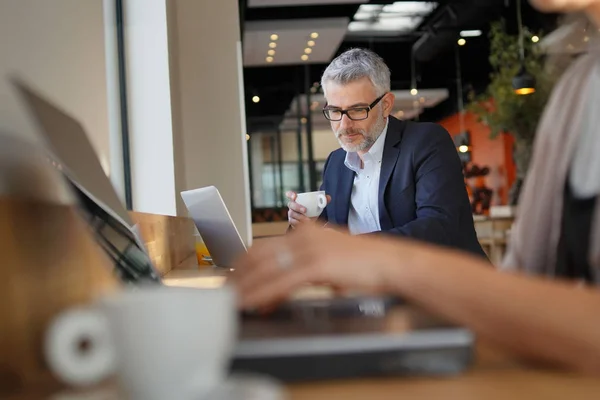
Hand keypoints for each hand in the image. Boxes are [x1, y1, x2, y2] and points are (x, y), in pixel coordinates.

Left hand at [229, 225, 406, 309]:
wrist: (392, 263)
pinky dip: (262, 294)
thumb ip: (303, 271)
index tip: (232, 280)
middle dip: (238, 276)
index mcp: (305, 232)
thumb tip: (280, 289)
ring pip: (265, 269)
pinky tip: (252, 304)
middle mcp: (304, 236)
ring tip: (231, 302)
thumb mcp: (328, 262)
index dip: (243, 265)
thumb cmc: (365, 265)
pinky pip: (281, 282)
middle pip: (258, 255)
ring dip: (245, 287)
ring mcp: (310, 249)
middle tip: (224, 293)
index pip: (263, 247)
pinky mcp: (318, 265)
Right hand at [286, 191, 330, 227]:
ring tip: (308, 220)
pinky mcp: (291, 221)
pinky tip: (305, 225)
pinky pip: (293, 222)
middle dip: (297, 207)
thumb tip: (328, 197)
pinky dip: (299, 223)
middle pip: (291, 205)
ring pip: (292, 214)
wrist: (310, 221)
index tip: (295, 196)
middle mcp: (292, 206)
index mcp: (296, 199)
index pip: (290, 194)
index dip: (291, 194)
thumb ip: (323, 200)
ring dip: (300, 217)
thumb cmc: (312, 210)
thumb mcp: (317, 205)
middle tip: (305, 210)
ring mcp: (291, 214)